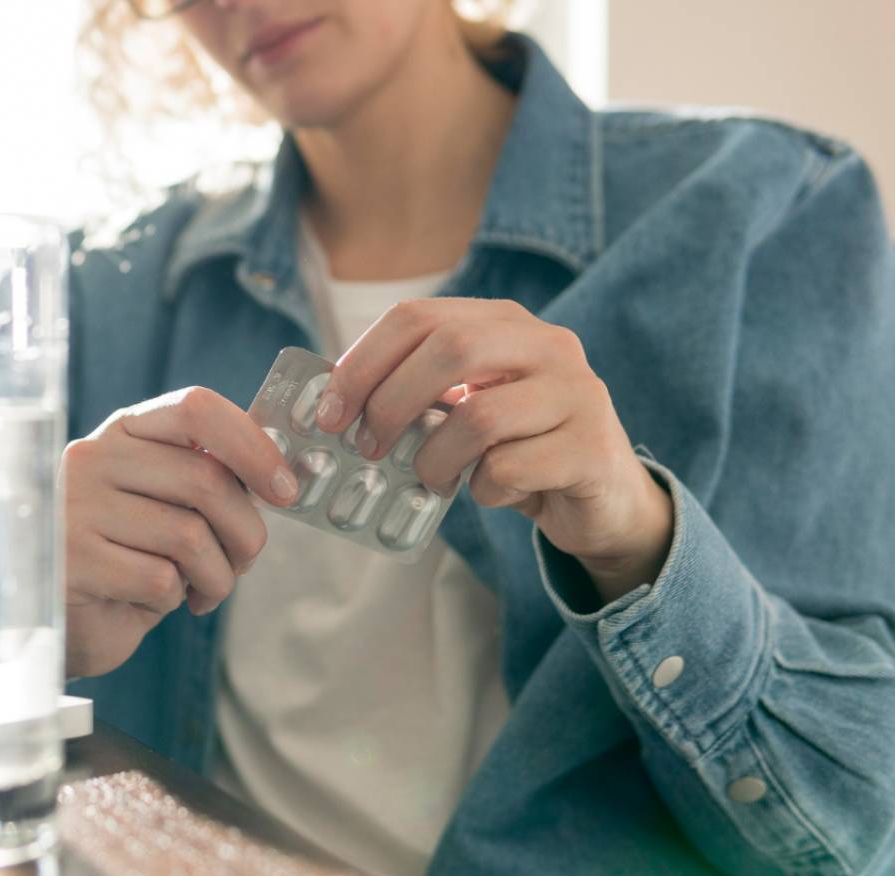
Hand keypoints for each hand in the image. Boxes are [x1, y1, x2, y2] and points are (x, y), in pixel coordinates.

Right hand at [62, 387, 297, 676]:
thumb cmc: (126, 554)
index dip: (252, 445)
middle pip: (204, 480)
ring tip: (204, 589)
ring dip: (217, 575)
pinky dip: (177, 599)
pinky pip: (160, 579)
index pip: (195, 408)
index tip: (283, 488)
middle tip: (245, 561)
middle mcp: (92, 458)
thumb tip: (279, 475)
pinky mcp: (72, 564)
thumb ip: (204, 477)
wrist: (59, 615)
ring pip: (189, 536)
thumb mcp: (163, 502)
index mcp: (122, 431)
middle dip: (246, 532)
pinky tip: (161, 601)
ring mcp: (76, 509)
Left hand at [314, 298, 672, 603]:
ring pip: (479, 417)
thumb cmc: (517, 448)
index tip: (330, 410)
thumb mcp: (465, 406)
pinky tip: (491, 492)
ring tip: (431, 478)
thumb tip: (334, 403)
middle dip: (390, 402)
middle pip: (450, 351)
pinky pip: (509, 469)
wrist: (604, 500)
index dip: (364, 361)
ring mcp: (577, 393)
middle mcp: (548, 344)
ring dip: (434, 459)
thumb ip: (418, 391)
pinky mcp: (591, 448)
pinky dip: (482, 490)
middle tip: (365, 445)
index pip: (418, 317)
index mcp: (506, 322)